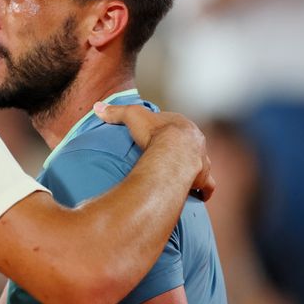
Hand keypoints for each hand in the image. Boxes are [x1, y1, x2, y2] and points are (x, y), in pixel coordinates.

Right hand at [93, 103, 214, 200]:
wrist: (173, 153)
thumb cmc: (155, 133)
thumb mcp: (132, 116)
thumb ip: (116, 112)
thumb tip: (97, 107)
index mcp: (183, 126)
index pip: (177, 127)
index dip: (168, 133)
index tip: (158, 138)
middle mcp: (196, 142)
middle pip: (191, 146)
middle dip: (183, 151)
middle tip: (170, 159)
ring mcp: (202, 160)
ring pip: (201, 164)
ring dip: (194, 170)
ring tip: (184, 178)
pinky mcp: (202, 177)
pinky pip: (206, 185)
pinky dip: (202, 191)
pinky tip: (197, 196)